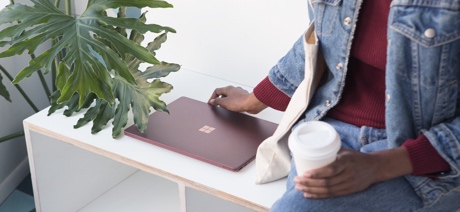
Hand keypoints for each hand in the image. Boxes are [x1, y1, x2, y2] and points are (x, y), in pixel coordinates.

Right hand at [208, 86, 266, 113]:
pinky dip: (233, 103)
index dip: (212, 97)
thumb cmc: (240, 101)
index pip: (217, 91)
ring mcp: (239, 93)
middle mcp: (234, 89)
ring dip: (227, 101)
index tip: (211, 102)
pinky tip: (234, 108)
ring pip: (230, 96)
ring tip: (225, 107)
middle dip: (219, 99)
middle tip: (217, 105)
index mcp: (228, 88)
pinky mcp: (244, 98)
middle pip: (224, 93)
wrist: (251, 103)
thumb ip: (217, 101)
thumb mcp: (225, 102)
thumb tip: (212, 101)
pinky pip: (236, 100)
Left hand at [293, 147, 411, 198]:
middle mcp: (348, 174)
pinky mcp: (349, 191)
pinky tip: (308, 194)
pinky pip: (331, 195)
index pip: (331, 170)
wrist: (375, 167)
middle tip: (297, 180)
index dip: (317, 173)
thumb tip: (309, 149)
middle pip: (327, 182)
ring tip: (299, 187)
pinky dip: (318, 195)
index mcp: (347, 161)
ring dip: (311, 190)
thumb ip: (330, 152)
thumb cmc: (356, 157)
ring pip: (328, 190)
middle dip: (309, 182)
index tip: (304, 173)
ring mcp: (349, 184)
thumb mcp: (345, 151)